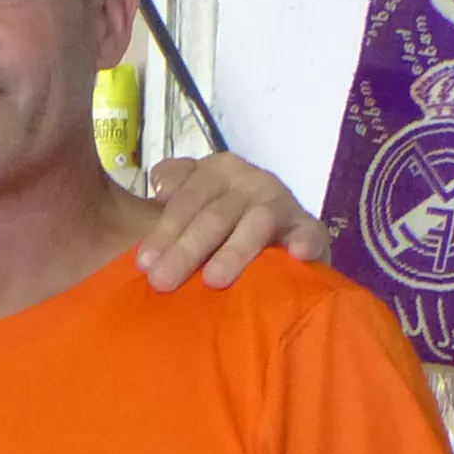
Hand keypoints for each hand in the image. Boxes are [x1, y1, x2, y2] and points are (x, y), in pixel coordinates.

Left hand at [136, 151, 335, 289]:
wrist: (278, 238)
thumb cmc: (221, 225)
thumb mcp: (192, 202)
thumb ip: (172, 190)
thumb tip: (161, 188)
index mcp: (216, 170)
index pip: (186, 198)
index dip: (164, 230)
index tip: (144, 264)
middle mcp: (249, 180)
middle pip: (215, 214)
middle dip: (186, 249)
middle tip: (163, 282)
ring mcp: (281, 202)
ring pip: (256, 222)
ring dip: (234, 251)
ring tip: (214, 280)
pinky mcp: (309, 228)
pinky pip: (309, 233)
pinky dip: (305, 241)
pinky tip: (296, 255)